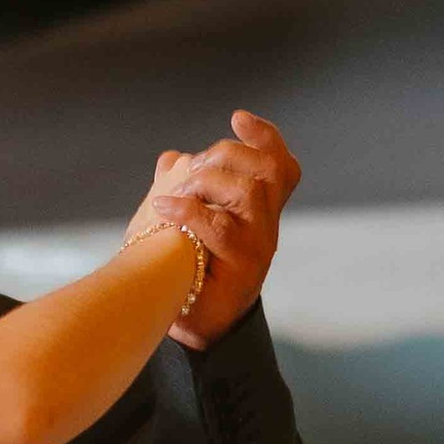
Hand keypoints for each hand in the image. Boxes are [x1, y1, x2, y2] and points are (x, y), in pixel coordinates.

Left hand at [126, 110, 299, 347]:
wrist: (193, 326)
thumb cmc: (191, 273)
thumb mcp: (189, 225)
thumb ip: (185, 189)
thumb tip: (170, 159)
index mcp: (258, 212)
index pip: (279, 166)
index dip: (266, 138)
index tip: (238, 118)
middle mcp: (266, 225)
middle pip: (266, 170)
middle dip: (226, 156)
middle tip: (193, 165)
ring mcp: (259, 246)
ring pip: (248, 192)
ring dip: (207, 182)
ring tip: (175, 192)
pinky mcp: (243, 268)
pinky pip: (221, 228)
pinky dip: (189, 211)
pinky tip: (163, 206)